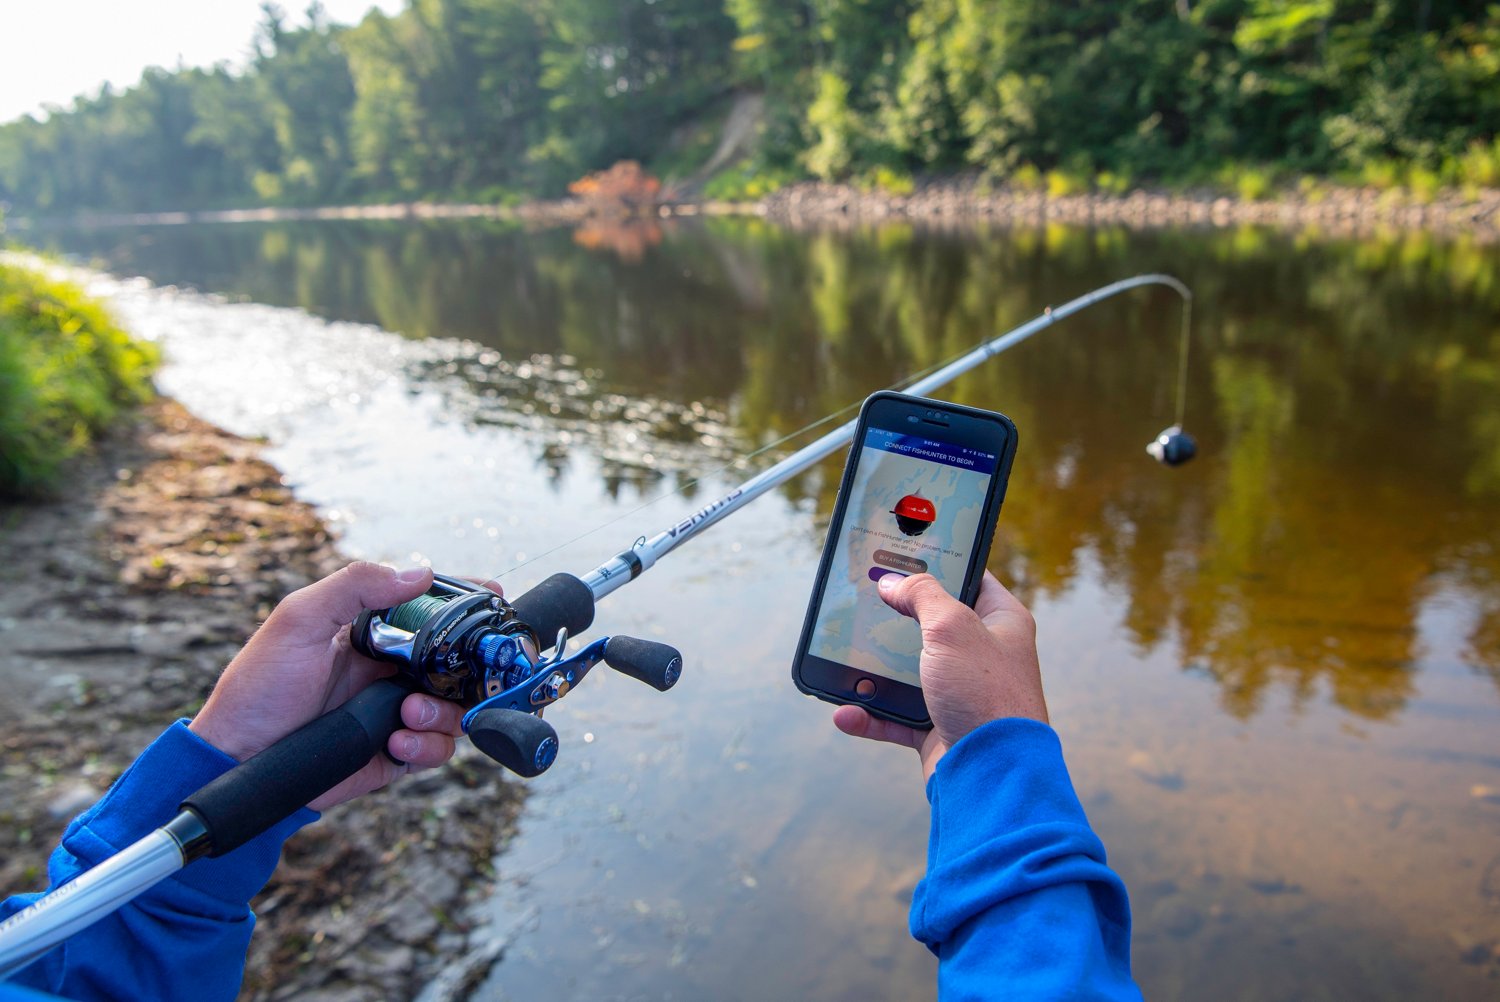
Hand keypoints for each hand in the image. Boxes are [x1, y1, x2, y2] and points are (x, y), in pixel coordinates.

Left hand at [189, 562, 478, 810]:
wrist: (236, 761)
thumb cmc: (258, 688)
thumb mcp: (299, 621)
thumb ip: (355, 587)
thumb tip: (419, 572)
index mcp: (373, 633)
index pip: (432, 611)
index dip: (466, 603)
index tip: (494, 597)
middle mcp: (392, 671)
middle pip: (458, 662)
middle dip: (470, 668)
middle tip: (464, 672)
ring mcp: (396, 713)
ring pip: (457, 708)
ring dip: (443, 711)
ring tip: (407, 714)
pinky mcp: (396, 753)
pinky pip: (438, 749)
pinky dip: (427, 745)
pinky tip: (394, 741)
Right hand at [833, 571, 1046, 781]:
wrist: (993, 773)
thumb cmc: (985, 693)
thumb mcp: (952, 626)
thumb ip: (921, 595)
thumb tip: (892, 583)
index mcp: (1002, 622)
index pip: (972, 578)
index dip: (940, 562)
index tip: (903, 552)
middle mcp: (983, 655)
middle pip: (932, 624)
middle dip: (895, 615)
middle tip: (862, 598)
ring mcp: (960, 692)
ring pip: (909, 670)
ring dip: (875, 668)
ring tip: (844, 656)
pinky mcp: (939, 727)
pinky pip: (896, 716)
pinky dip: (870, 715)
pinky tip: (845, 712)